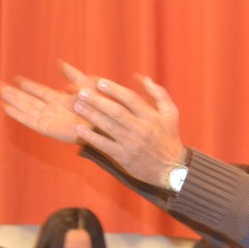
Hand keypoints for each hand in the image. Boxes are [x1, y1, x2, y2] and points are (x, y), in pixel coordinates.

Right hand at [0, 61, 99, 143]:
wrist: (102, 123)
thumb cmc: (99, 106)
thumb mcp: (85, 85)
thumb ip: (72, 74)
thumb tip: (59, 62)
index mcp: (61, 101)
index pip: (40, 92)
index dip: (28, 86)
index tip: (16, 79)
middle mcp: (52, 110)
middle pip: (29, 101)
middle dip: (14, 93)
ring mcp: (49, 120)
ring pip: (26, 109)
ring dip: (12, 101)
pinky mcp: (47, 129)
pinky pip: (29, 120)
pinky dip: (17, 114)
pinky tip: (6, 107)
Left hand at [71, 74, 186, 189]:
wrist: (172, 170)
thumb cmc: (169, 138)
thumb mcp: (171, 114)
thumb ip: (158, 94)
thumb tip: (141, 77)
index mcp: (151, 117)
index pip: (131, 99)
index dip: (114, 90)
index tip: (99, 82)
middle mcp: (141, 129)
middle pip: (116, 112)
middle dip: (97, 101)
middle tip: (81, 92)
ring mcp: (132, 144)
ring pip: (108, 127)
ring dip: (91, 115)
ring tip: (76, 105)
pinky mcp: (124, 157)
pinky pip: (105, 145)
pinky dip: (91, 137)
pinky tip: (79, 129)